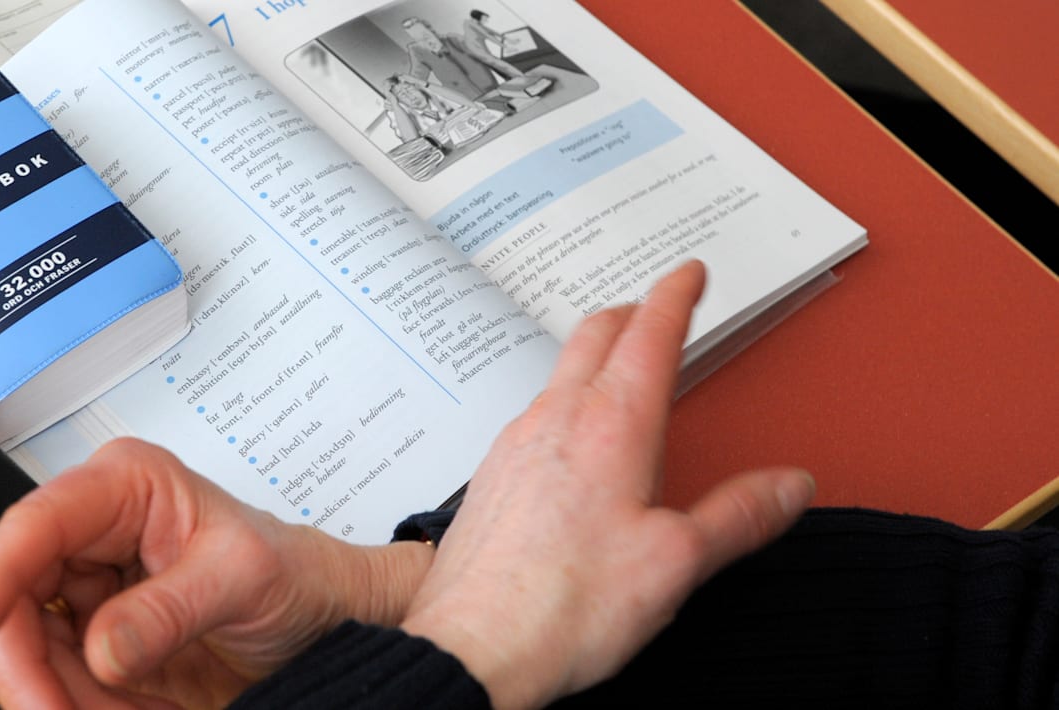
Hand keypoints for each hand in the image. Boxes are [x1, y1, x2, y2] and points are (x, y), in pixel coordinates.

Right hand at [0, 439, 432, 708]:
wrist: (325, 619)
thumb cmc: (295, 572)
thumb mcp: (245, 578)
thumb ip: (172, 610)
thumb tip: (102, 648)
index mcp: (125, 487)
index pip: (35, 526)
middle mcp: (94, 532)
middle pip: (15, 598)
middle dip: (24, 664)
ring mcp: (89, 591)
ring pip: (28, 649)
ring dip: (51, 695)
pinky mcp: (94, 641)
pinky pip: (57, 682)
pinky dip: (72, 707)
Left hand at [401, 261, 815, 708]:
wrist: (473, 646)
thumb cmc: (564, 608)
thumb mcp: (677, 563)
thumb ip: (738, 516)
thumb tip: (788, 485)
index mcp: (611, 425)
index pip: (649, 333)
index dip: (675, 295)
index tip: (690, 273)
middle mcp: (556, 421)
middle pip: (595, 336)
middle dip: (632, 312)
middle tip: (657, 308)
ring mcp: (515, 445)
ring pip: (559, 373)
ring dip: (595, 356)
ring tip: (620, 370)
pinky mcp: (492, 477)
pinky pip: (535, 415)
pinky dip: (566, 401)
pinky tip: (573, 440)